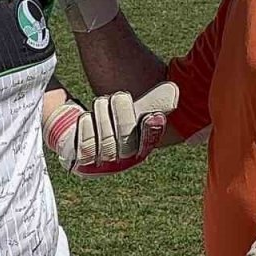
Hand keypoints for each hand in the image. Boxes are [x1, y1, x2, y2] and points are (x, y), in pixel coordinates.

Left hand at [44, 82, 177, 176]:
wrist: (82, 133)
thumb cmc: (113, 120)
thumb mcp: (132, 110)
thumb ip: (152, 102)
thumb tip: (173, 90)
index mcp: (140, 149)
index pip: (149, 142)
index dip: (151, 131)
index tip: (153, 116)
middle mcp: (123, 161)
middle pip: (126, 142)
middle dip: (122, 113)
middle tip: (118, 97)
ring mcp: (102, 165)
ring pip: (106, 142)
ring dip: (103, 116)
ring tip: (101, 103)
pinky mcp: (82, 163)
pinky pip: (86, 148)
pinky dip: (86, 127)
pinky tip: (86, 116)